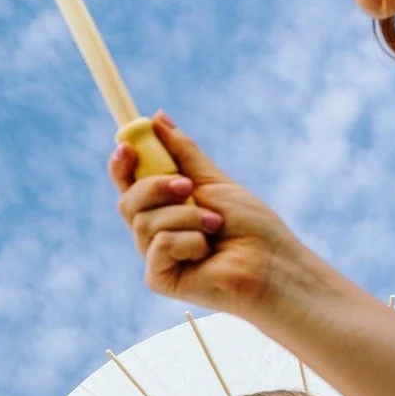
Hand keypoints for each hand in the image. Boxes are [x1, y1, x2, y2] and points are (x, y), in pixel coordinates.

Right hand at [109, 115, 308, 316]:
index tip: (127, 146)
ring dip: (186, 217)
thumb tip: (157, 118)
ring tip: (214, 225)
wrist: (272, 264)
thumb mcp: (213, 180)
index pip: (129, 183)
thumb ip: (182, 153)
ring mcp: (155, 255)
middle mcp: (155, 231)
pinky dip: (188, 241)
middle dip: (156, 187)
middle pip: (128, 200)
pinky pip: (158, 245)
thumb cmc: (251, 226)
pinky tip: (206, 252)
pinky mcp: (158, 278)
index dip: (122, 164)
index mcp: (164, 207)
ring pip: (144, 222)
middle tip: (187, 186)